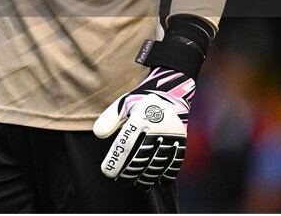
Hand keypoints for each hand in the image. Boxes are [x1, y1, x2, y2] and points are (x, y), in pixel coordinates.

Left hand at [92, 67, 194, 191]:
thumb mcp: (123, 105)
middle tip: (121, 180)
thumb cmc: (139, 103)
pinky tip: (159, 181)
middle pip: (141, 157)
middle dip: (130, 172)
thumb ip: (110, 119)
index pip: (125, 143)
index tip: (107, 172)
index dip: (116, 160)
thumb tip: (98, 134)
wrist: (170, 95)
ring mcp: (171, 135)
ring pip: (158, 162)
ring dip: (148, 177)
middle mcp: (157, 126)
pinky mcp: (182, 141)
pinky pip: (176, 161)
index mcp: (140, 116)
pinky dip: (168, 174)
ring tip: (138, 184)